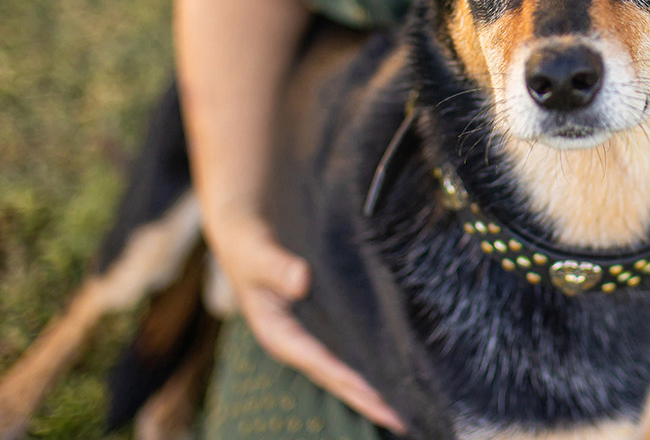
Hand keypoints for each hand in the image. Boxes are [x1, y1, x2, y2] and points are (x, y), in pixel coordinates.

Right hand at [204, 211, 407, 433]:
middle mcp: (292, 342)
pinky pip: (343, 352)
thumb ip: (277, 266)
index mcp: (276, 332)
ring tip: (398, 412)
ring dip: (366, 391)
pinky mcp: (317, 326)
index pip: (316, 360)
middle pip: (332, 376)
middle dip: (363, 399)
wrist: (244, 235)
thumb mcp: (258, 253)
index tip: (373, 393)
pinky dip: (364, 366)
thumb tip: (301, 279)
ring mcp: (305, 337)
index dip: (345, 377)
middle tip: (398, 420)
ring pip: (339, 370)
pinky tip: (389, 375)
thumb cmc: (249, 246)